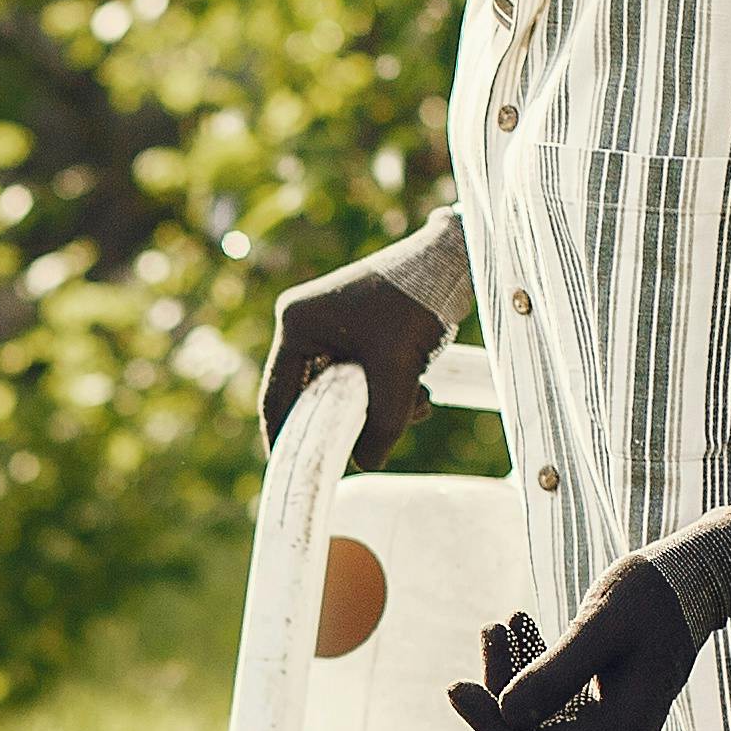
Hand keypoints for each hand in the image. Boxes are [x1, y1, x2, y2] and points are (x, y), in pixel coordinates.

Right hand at [260, 252, 451, 463]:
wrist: (453, 262)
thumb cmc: (417, 305)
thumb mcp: (397, 374)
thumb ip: (382, 427)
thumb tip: (366, 462)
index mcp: (297, 325)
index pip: (277, 396)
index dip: (285, 438)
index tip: (297, 469)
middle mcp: (307, 322)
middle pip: (314, 394)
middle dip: (350, 420)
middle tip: (373, 442)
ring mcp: (333, 324)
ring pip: (344, 388)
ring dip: (378, 406)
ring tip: (416, 405)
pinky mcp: (359, 328)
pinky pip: (362, 374)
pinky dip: (388, 389)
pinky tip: (420, 390)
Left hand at [456, 511, 730, 730]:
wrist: (694, 578)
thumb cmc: (651, 593)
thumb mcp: (598, 625)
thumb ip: (555, 671)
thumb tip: (506, 715)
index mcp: (621, 728)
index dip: (488, 724)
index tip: (453, 686)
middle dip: (502, 686)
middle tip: (492, 628)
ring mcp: (614, 727)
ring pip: (541, 716)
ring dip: (515, 672)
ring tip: (504, 622)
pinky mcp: (607, 708)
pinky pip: (555, 700)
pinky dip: (535, 666)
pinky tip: (523, 626)